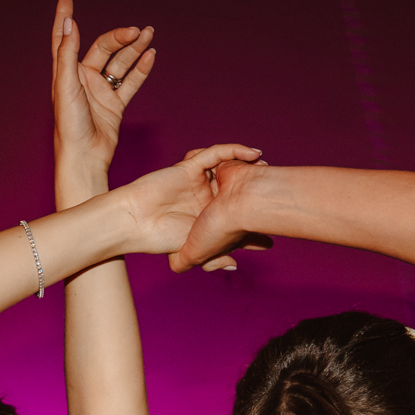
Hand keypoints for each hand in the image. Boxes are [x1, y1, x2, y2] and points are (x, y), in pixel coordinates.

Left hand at [51, 0, 153, 199]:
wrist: (84, 158)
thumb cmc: (69, 126)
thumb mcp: (65, 86)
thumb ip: (67, 53)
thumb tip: (69, 23)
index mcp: (66, 73)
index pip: (63, 38)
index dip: (63, 17)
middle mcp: (82, 79)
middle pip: (103, 48)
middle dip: (120, 37)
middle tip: (136, 31)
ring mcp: (99, 91)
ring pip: (119, 62)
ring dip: (134, 48)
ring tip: (149, 34)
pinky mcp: (114, 105)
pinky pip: (130, 82)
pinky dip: (140, 69)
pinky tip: (150, 55)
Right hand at [113, 144, 265, 265]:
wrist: (135, 223)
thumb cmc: (159, 239)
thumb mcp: (193, 252)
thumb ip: (213, 259)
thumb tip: (235, 264)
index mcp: (208, 220)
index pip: (236, 217)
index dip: (255, 220)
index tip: (275, 227)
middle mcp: (206, 199)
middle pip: (237, 189)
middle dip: (257, 188)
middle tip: (278, 190)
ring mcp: (199, 182)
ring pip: (229, 169)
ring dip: (249, 168)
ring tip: (268, 170)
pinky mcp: (190, 167)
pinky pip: (216, 153)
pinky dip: (235, 150)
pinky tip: (254, 154)